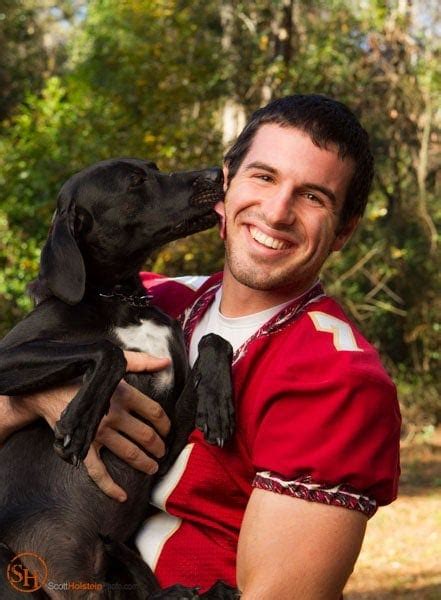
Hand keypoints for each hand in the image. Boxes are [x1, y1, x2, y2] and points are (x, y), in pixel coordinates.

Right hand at [84, 351, 170, 501]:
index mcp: (123, 394)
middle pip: (146, 436)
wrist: (46, 390)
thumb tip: (166, 361)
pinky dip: (110, 487)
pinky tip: (122, 496)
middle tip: (163, 453)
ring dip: (145, 464)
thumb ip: (142, 361)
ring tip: (153, 468)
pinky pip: (98, 472)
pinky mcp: (83, 446)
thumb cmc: (82, 374)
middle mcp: (114, 414)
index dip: (166, 424)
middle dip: (159, 447)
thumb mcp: (112, 362)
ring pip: (130, 454)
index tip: (169, 431)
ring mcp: (98, 433)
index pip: (155, 412)